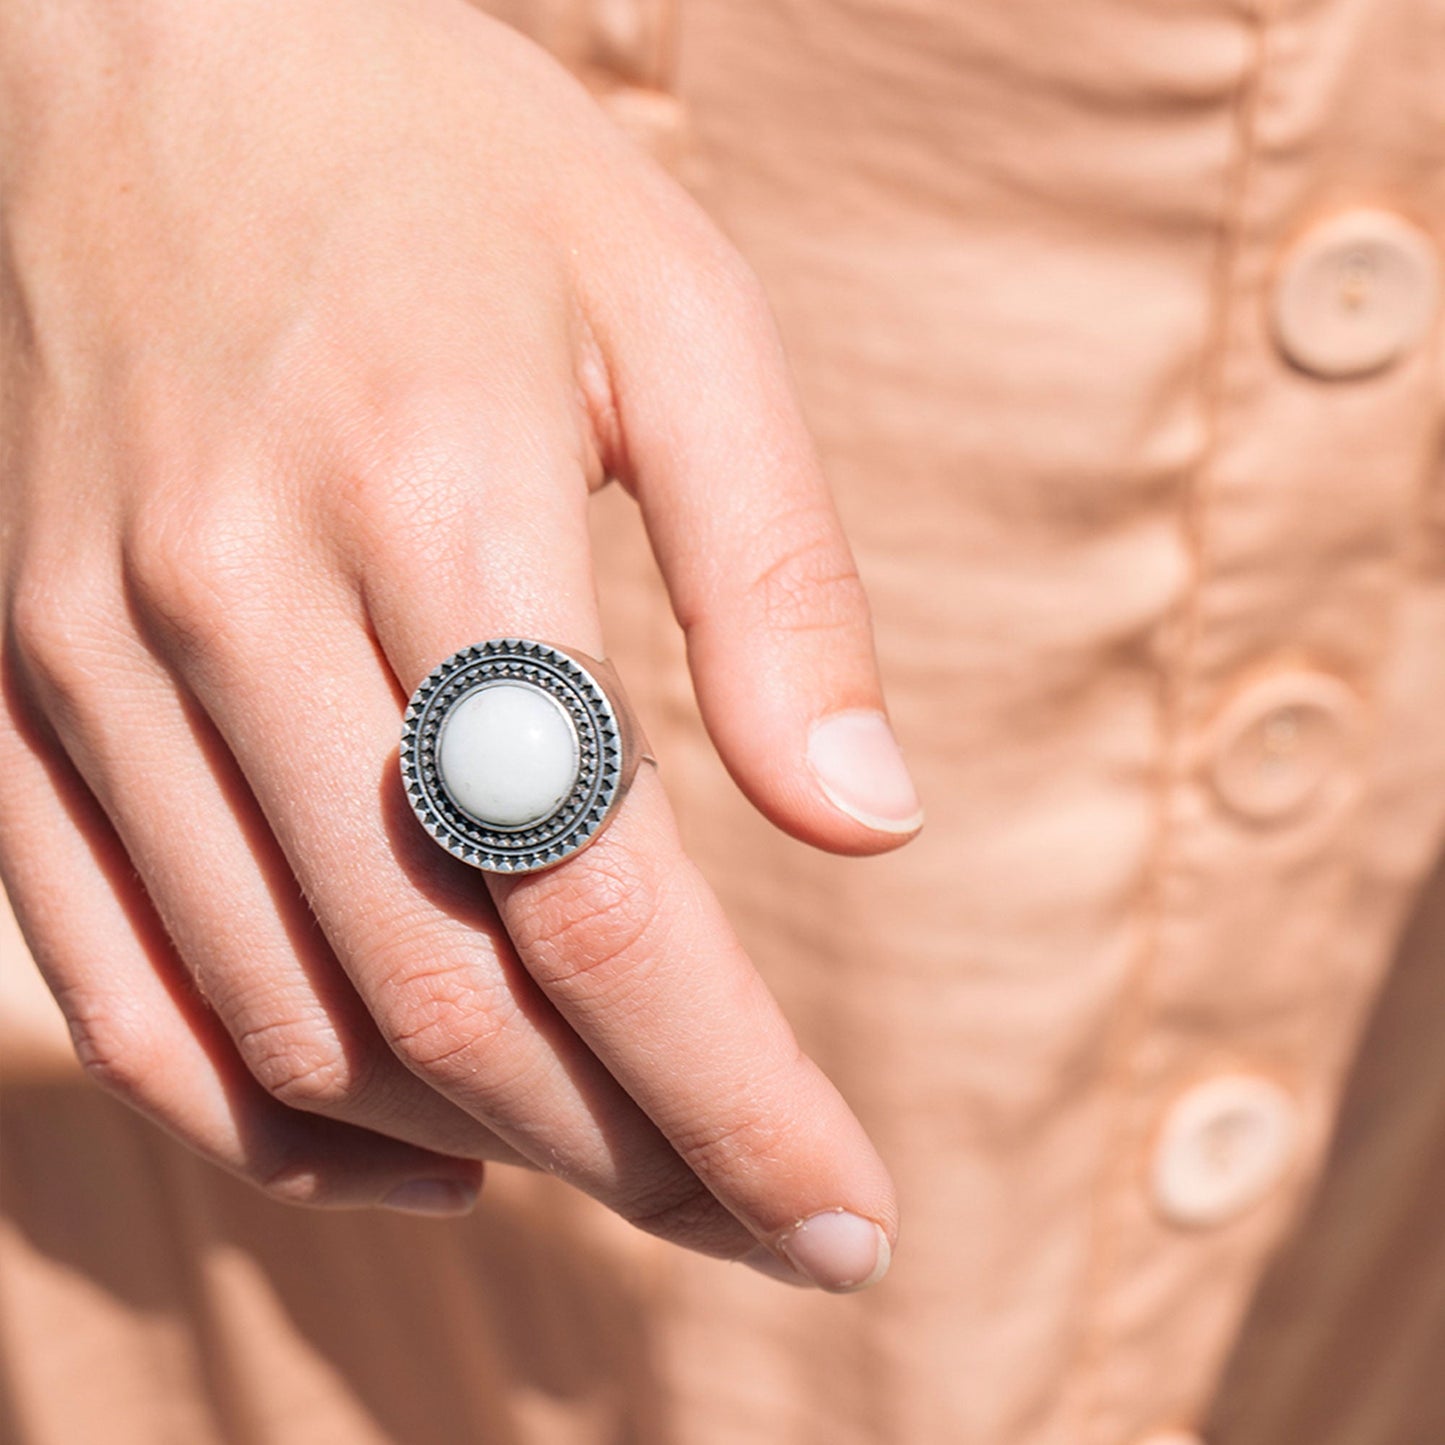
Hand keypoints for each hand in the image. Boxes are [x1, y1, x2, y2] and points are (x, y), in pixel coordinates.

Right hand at [0, 0, 921, 1290]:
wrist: (137, 46)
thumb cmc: (445, 167)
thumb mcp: (675, 315)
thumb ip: (776, 583)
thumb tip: (867, 826)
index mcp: (435, 496)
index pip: (599, 902)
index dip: (736, 1100)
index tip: (845, 1217)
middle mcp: (233, 604)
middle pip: (452, 995)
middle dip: (638, 1152)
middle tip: (767, 1218)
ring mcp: (87, 660)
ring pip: (290, 1019)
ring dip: (481, 1142)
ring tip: (633, 1177)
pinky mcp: (10, 691)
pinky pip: (117, 983)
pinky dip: (264, 1118)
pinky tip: (405, 1148)